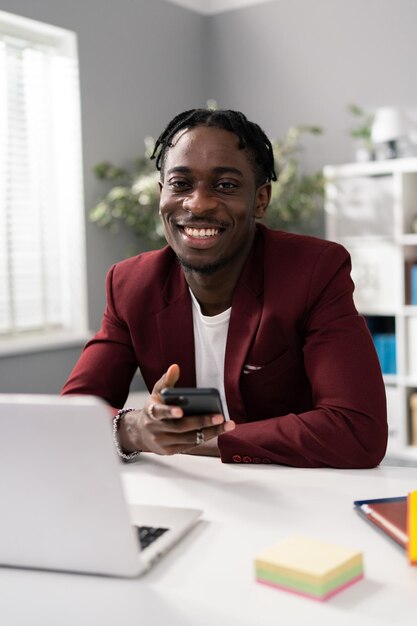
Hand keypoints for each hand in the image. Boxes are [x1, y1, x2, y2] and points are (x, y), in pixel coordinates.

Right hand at [118, 364, 234, 454]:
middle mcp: (155, 429)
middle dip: (201, 422)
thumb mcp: (157, 393)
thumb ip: (167, 381)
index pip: (160, 412)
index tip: (181, 411)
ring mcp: (162, 442)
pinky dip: (205, 437)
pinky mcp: (169, 451)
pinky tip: (218, 430)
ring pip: (189, 438)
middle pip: (180, 427)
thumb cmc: (154, 408)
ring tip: (226, 424)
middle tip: (220, 416)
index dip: (170, 412)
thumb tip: (175, 367)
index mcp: (151, 412)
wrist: (141, 432)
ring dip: (210, 432)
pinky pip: (190, 445)